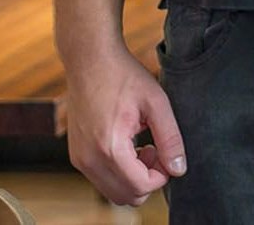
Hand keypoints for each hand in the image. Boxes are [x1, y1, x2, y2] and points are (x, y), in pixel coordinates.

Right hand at [64, 46, 187, 206]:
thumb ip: (171, 139)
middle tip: (154, 151)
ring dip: (132, 179)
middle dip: (146, 181)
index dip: (161, 176)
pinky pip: (100, 179)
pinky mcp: (75, 153)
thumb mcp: (156, 103)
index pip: (141, 186)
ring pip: (113, 192)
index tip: (164, 153)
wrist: (88, 57)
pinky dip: (118, 173)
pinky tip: (126, 146)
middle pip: (126, 197)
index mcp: (109, 147)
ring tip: (141, 148)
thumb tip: (178, 169)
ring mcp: (79, 157)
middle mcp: (88, 157)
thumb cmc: (122, 75)